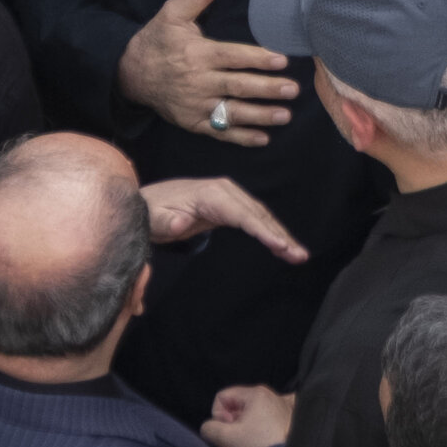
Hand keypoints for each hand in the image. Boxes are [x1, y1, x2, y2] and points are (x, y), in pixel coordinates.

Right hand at [117, 0, 300, 146]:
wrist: (130, 74)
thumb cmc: (156, 41)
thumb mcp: (172, 14)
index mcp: (198, 54)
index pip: (232, 57)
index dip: (257, 59)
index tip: (281, 60)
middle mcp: (198, 81)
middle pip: (237, 86)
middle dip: (266, 89)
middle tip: (293, 90)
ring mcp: (196, 105)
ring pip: (232, 112)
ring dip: (260, 115)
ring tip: (285, 115)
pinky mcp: (192, 122)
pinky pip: (219, 132)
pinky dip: (241, 137)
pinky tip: (262, 138)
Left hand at [142, 177, 307, 262]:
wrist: (147, 204)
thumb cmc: (152, 213)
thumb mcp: (154, 219)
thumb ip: (168, 222)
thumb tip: (181, 223)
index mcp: (210, 194)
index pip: (242, 214)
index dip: (262, 230)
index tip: (279, 246)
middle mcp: (225, 190)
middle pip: (258, 214)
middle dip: (280, 234)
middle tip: (299, 255)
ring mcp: (229, 196)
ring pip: (260, 216)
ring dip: (280, 234)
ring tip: (298, 255)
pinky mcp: (229, 205)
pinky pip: (254, 219)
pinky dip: (269, 232)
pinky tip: (281, 246)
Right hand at [203, 384, 295, 446]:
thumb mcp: (226, 439)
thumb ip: (210, 428)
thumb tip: (210, 427)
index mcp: (255, 393)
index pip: (223, 397)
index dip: (218, 416)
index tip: (227, 432)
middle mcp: (272, 395)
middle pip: (239, 405)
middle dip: (233, 422)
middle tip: (238, 440)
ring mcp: (286, 406)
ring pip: (256, 411)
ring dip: (249, 425)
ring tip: (254, 442)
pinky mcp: (294, 419)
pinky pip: (277, 414)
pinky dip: (271, 421)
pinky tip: (272, 432)